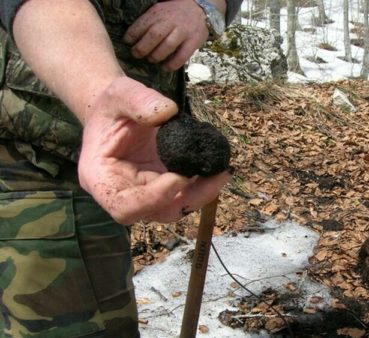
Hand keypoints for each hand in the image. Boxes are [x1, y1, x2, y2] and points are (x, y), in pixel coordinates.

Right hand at [78, 77, 230, 223]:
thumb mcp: (119, 93)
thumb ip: (138, 100)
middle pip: (156, 212)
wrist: (120, 112)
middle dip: (189, 198)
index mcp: (101, 178)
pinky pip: (186, 194)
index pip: (124, 205)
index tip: (179, 178)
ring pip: (176, 207)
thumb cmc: (113, 105)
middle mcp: (123, 193)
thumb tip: (168, 112)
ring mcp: (146, 194)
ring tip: (222, 172)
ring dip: (202, 194)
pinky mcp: (165, 188)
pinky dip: (204, 185)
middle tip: (217, 176)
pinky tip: (218, 168)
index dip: (152, 198)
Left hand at [124, 0, 209, 71]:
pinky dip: (172, 64)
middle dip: (142, 48)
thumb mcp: (161, 10)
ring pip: (167, 46)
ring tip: (152, 60)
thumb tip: (134, 36)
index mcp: (160, 12)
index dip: (132, 35)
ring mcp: (183, 31)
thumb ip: (150, 21)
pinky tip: (166, 68)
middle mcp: (171, 21)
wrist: (200, 9)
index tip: (127, 42)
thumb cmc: (176, 12)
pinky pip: (182, 55)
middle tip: (136, 55)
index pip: (143, 24)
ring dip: (156, 56)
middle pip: (154, 36)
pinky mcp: (194, 41)